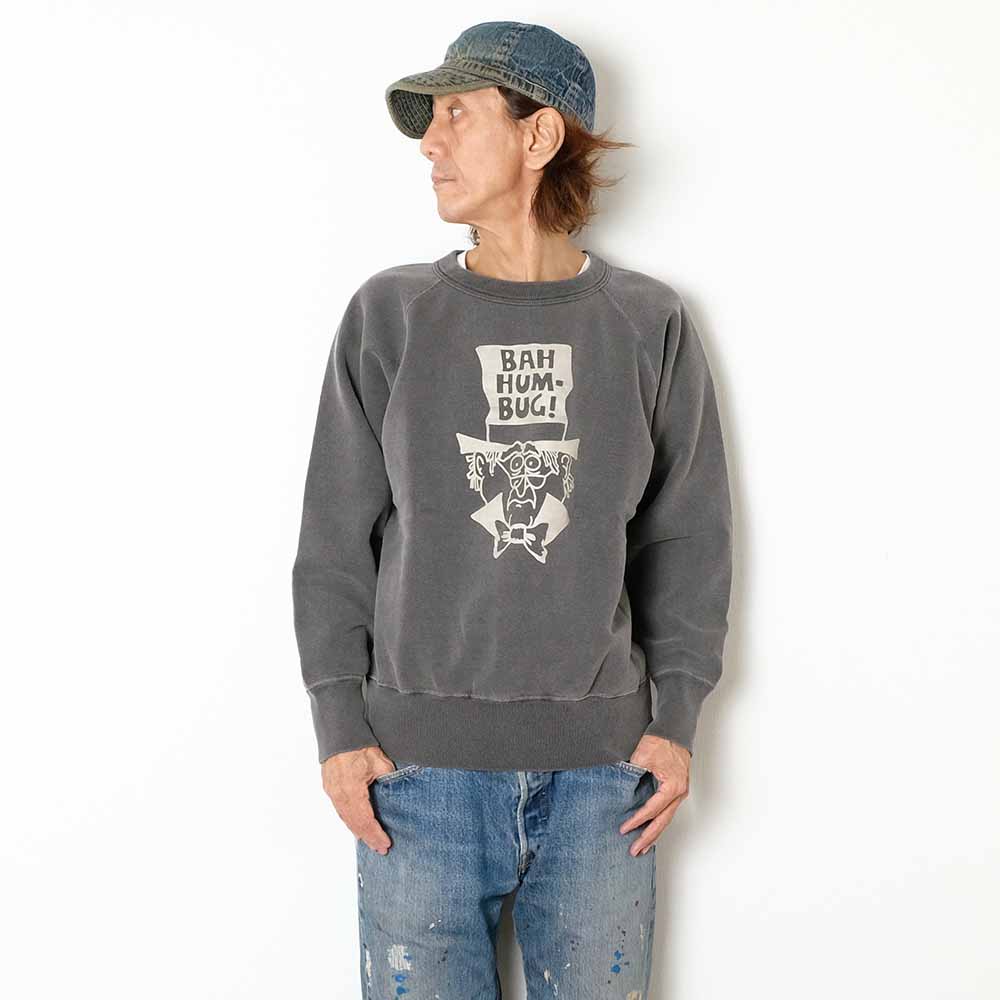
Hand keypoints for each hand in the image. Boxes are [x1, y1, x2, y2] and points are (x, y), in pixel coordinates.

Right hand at [321, 745, 398, 854]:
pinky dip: (350, 821)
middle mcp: (340, 794)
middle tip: (380, 849)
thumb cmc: (359, 745)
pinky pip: (340, 810)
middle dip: (368, 838)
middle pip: (354, 823)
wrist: (340, 732)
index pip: (365, 819)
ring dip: (358, 831)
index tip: (385, 844)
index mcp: (352, 789)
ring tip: (370, 842)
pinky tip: (357, 827)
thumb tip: (397, 791)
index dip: (375, 834)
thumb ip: (388, 779)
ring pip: (346, 818)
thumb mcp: (379, 761)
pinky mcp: (330, 788)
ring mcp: (333, 792)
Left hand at [618, 734, 691, 854]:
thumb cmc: (661, 741)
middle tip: (635, 850)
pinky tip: (651, 830)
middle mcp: (679, 792)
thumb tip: (617, 787)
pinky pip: (667, 810)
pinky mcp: (676, 790)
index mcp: (673, 786)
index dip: (637, 820)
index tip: (624, 829)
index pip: (652, 809)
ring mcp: (679, 792)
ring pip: (666, 818)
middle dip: (648, 837)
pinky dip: (658, 822)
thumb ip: (631, 774)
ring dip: (654, 833)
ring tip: (643, 848)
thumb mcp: (642, 757)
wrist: (673, 730)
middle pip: (663, 821)